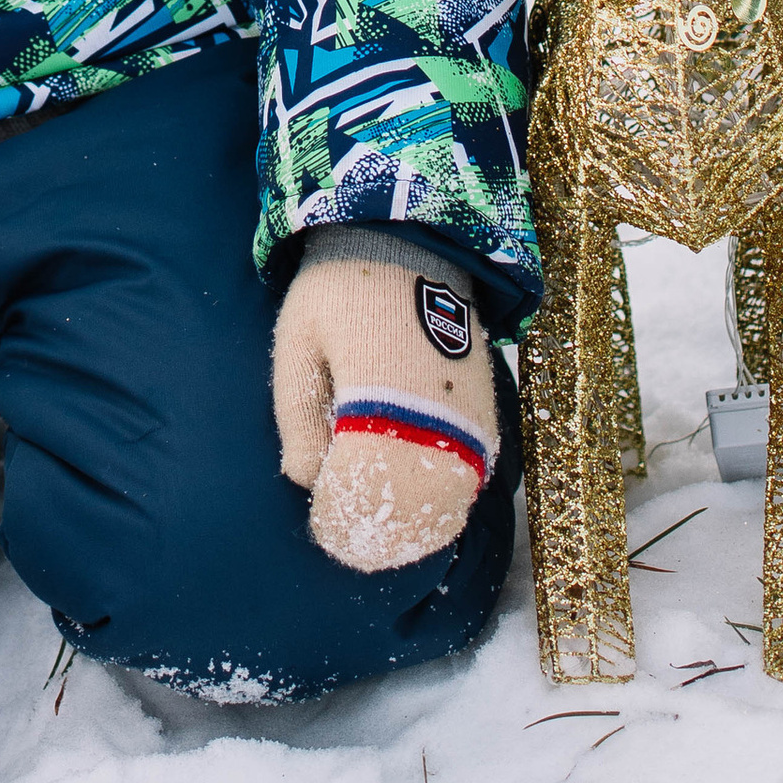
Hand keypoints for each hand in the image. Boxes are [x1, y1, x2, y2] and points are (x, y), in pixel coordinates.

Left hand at [273, 233, 498, 572]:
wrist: (408, 241)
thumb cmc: (338, 290)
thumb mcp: (296, 340)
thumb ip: (297, 411)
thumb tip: (302, 479)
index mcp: (378, 387)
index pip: (364, 481)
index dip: (343, 517)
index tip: (322, 525)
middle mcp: (432, 406)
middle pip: (413, 503)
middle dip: (378, 533)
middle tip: (346, 541)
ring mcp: (467, 409)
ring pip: (449, 497)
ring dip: (414, 524)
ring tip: (378, 532)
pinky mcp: (486, 407)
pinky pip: (473, 474)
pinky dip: (445, 500)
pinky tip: (416, 507)